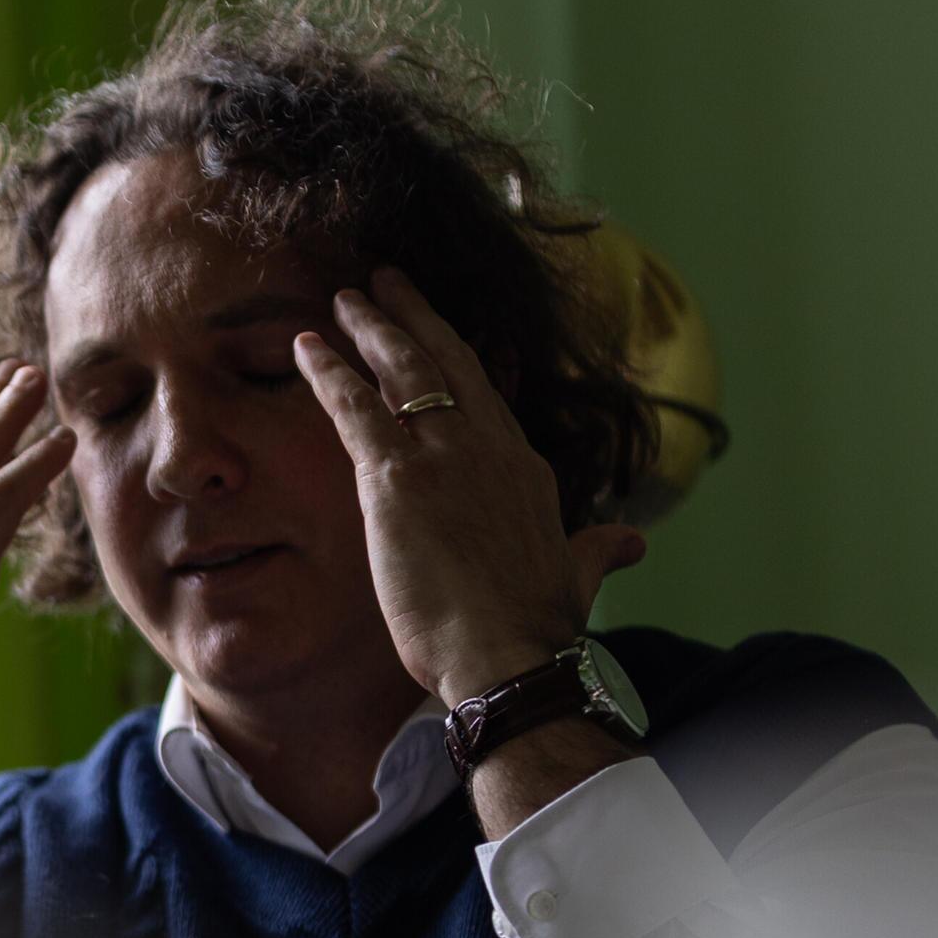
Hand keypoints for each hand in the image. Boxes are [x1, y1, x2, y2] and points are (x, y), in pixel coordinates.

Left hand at [292, 265, 646, 708]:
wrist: (508, 657)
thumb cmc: (534, 630)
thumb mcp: (577, 577)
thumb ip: (597, 549)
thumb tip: (632, 542)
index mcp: (526, 470)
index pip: (488, 399)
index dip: (462, 363)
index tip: (439, 335)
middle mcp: (489, 449)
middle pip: (449, 362)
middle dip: (416, 316)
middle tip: (386, 280)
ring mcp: (444, 456)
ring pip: (403, 370)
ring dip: (371, 327)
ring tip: (344, 297)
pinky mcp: (397, 478)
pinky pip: (355, 408)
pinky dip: (329, 372)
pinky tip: (305, 348)